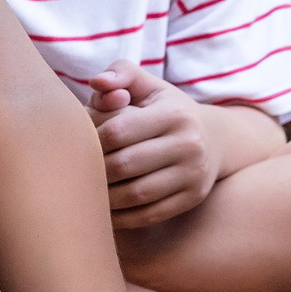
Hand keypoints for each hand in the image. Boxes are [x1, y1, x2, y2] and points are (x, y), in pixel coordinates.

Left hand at [88, 65, 218, 227]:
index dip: (90, 140)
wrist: (215, 139)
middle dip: (93, 170)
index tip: (79, 144)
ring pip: (135, 194)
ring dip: (103, 197)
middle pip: (123, 164)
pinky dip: (121, 216)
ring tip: (87, 191)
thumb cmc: (167, 110)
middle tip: (75, 172)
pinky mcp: (191, 198)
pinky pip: (147, 215)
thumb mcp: (149, 86)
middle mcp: (189, 144)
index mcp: (175, 114)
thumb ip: (121, 75)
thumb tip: (97, 83)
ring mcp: (193, 174)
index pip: (117, 131)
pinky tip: (105, 209)